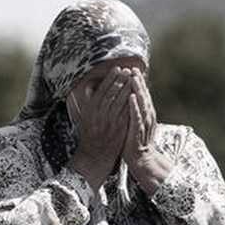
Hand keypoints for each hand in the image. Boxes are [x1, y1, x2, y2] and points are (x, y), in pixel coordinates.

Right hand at [67, 66, 131, 189]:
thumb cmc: (90, 135)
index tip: (118, 69)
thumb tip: (93, 86)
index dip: (110, 78)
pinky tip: (138, 95)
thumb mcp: (85, 116)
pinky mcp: (119, 130)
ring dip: (128, 89)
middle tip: (129, 70)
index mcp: (90, 110)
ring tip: (134, 79)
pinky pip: (127, 114)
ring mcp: (110, 123)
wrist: (94, 156)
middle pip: (112, 94)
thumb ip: (90, 102)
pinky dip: (132, 104)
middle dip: (121, 81)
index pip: (102, 90)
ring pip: (121, 102)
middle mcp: (99, 116)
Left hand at [121, 69, 157, 164]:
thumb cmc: (134, 140)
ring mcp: (144, 123)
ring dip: (138, 90)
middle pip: (144, 96)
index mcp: (146, 113)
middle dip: (139, 82)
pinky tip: (131, 97)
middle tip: (133, 69)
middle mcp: (148, 116)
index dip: (139, 82)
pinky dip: (134, 106)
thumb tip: (128, 98)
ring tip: (133, 78)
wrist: (141, 159)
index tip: (133, 70)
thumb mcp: (134, 122)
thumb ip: (133, 111)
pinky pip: (137, 116)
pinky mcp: (138, 130)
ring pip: (142, 103)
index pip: (143, 94)